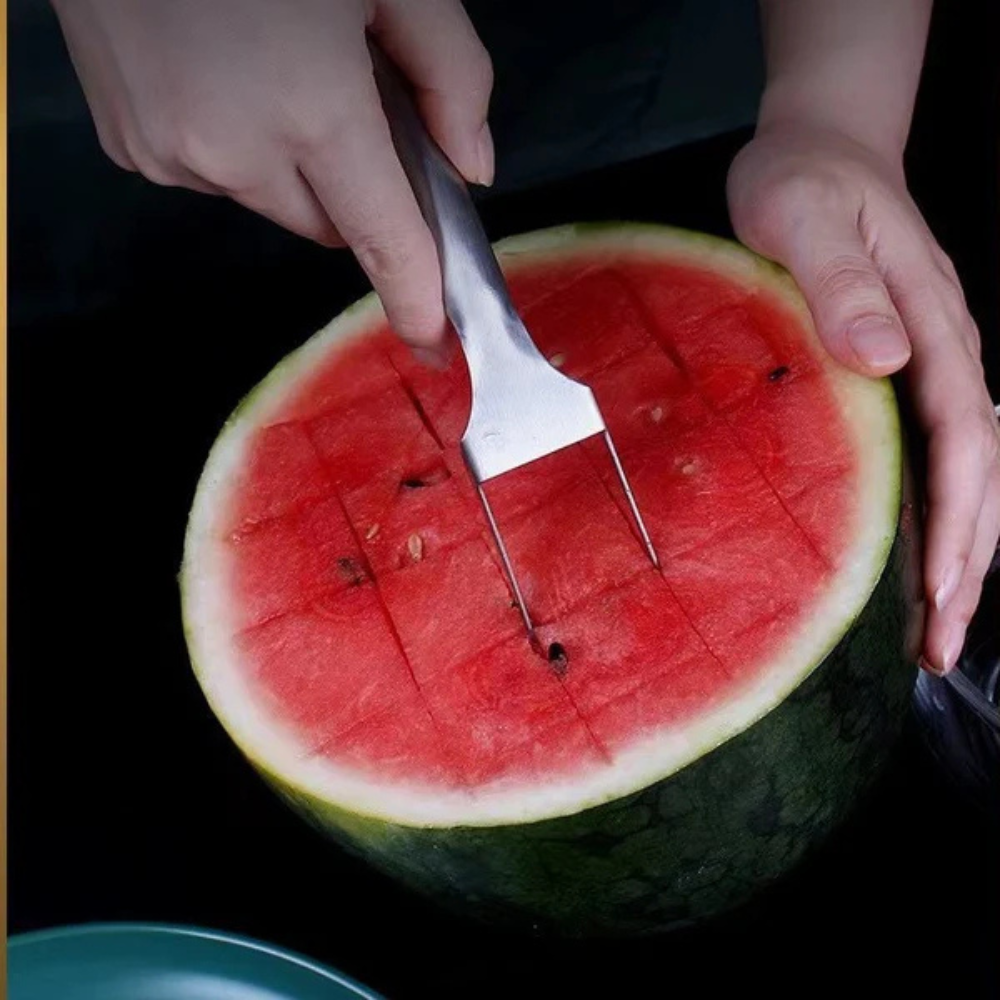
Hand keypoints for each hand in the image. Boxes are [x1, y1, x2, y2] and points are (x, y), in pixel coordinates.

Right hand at [53, 0, 493, 358]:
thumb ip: (452, 76)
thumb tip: (472, 167)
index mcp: (312, 111)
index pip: (383, 241)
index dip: (416, 298)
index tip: (436, 343)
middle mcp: (235, 154)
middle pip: (330, 225)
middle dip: (355, 188)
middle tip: (350, 105)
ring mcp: (171, 156)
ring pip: (272, 203)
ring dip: (292, 164)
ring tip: (272, 66)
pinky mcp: (132, 146)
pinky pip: (214, 177)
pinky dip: (236, 146)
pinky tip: (222, 73)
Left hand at [728, 122, 999, 675]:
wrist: (819, 150)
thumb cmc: (803, 180)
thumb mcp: (807, 215)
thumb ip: (842, 281)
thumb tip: (885, 357)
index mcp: (930, 322)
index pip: (962, 435)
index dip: (957, 517)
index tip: (941, 593)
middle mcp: (944, 352)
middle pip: (978, 473)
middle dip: (966, 564)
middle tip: (944, 652)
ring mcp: (929, 365)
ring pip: (964, 475)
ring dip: (957, 554)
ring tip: (937, 634)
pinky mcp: (902, 373)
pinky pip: (932, 458)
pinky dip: (932, 517)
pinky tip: (912, 563)